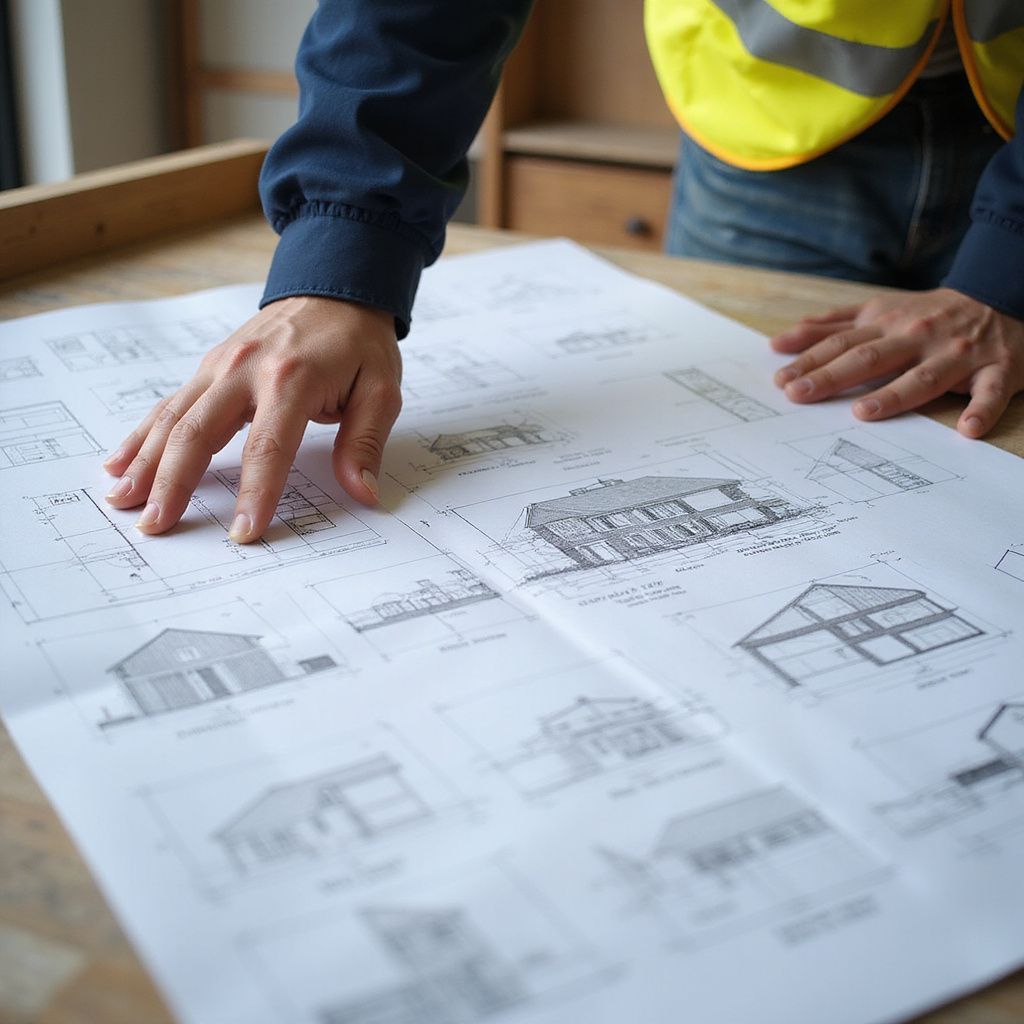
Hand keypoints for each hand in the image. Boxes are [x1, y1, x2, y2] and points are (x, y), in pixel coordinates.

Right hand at [102, 296, 401, 541]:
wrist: (334, 286)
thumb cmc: (359, 341)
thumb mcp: (381, 388)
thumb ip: (366, 442)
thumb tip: (363, 492)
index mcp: (292, 379)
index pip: (268, 448)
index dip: (254, 494)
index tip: (242, 533)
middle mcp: (245, 370)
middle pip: (198, 433)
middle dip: (173, 484)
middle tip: (155, 526)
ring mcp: (220, 366)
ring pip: (173, 419)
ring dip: (145, 462)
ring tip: (122, 501)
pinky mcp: (210, 367)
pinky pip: (170, 404)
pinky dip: (143, 434)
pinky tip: (120, 463)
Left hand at [770, 288, 1023, 437]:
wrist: (1003, 295)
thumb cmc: (930, 313)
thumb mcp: (880, 310)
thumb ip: (831, 325)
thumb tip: (782, 342)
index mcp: (889, 323)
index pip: (842, 343)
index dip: (810, 361)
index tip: (782, 381)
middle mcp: (918, 337)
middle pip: (871, 358)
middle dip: (833, 376)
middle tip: (800, 394)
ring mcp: (958, 354)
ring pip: (923, 377)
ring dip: (894, 395)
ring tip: (864, 413)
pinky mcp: (998, 369)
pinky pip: (990, 391)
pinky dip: (982, 410)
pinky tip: (967, 430)